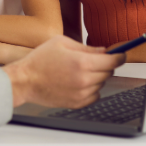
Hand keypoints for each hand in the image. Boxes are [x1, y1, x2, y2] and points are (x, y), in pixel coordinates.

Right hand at [3, 36, 124, 107]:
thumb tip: (104, 51)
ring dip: (95, 77)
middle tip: (90, 60)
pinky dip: (90, 89)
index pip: (113, 61)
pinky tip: (76, 82)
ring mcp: (82, 93)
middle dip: (104, 65)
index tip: (121, 55)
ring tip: (77, 71)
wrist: (25, 80)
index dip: (119, 56)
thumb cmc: (39, 60)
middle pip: (109, 72)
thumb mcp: (61, 43)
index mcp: (82, 62)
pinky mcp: (77, 103)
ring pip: (101, 84)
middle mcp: (85, 79)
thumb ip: (86, 47)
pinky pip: (95, 95)